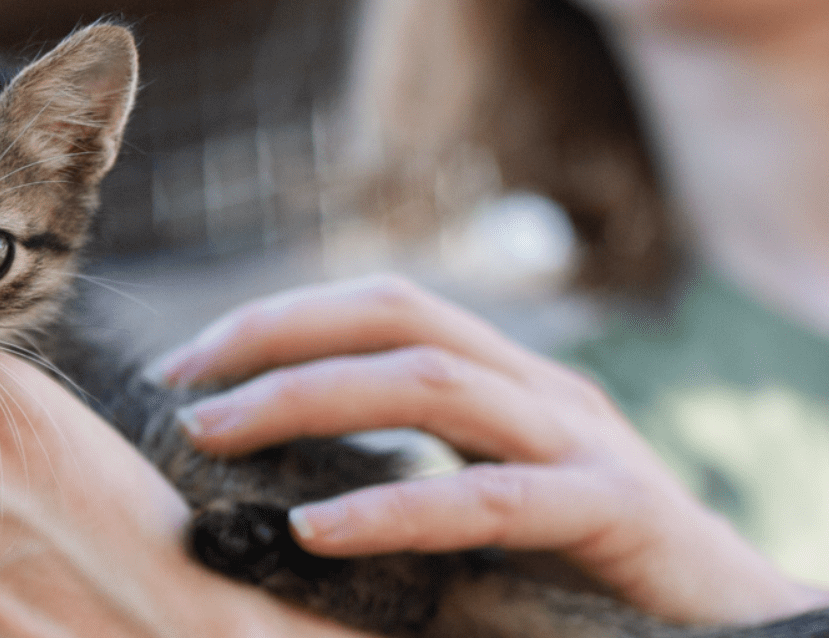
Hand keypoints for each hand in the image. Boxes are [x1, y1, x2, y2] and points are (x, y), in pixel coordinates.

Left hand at [155, 276, 828, 625]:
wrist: (734, 629)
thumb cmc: (587, 579)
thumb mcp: (476, 518)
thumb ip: (395, 490)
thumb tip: (263, 503)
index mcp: (503, 383)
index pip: (378, 309)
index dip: (276, 321)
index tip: (183, 365)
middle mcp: (539, 391)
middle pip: (394, 319)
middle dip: (273, 340)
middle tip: (180, 389)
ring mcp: (582, 442)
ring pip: (433, 383)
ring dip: (307, 401)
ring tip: (216, 438)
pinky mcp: (616, 512)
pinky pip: (493, 500)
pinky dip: (396, 508)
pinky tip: (318, 529)